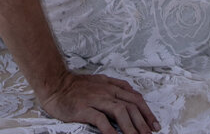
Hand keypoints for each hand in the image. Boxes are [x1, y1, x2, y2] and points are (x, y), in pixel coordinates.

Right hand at [38, 71, 160, 133]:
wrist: (54, 83)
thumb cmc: (75, 86)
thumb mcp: (98, 81)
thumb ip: (114, 86)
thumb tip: (130, 95)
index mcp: (111, 85)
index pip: (135, 97)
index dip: (147, 112)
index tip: (155, 125)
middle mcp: (106, 90)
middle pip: (131, 105)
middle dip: (143, 122)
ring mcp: (95, 99)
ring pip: (120, 111)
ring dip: (131, 127)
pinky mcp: (84, 108)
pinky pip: (101, 120)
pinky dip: (110, 131)